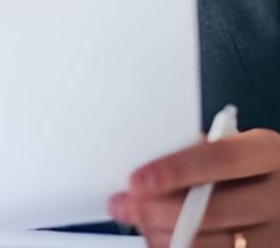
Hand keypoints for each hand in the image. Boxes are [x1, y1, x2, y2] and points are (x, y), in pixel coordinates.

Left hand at [108, 129, 279, 246]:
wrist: (277, 194)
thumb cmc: (243, 167)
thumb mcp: (227, 148)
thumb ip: (192, 156)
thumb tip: (142, 175)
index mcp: (267, 152)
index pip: (223, 158)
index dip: (177, 170)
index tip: (137, 180)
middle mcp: (278, 195)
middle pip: (214, 211)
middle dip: (158, 211)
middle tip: (122, 205)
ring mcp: (277, 232)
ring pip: (216, 244)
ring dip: (165, 237)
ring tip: (139, 224)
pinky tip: (160, 240)